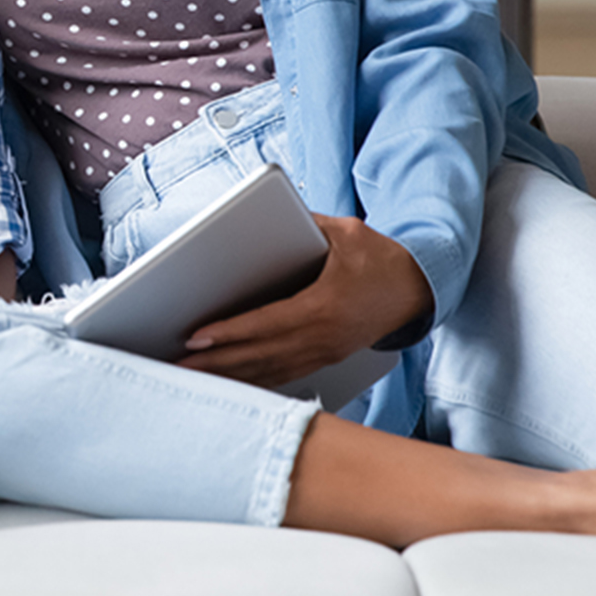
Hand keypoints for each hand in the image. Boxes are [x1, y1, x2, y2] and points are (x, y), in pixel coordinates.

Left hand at [177, 215, 432, 387]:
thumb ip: (305, 224)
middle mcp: (324, 338)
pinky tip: (227, 382)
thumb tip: (265, 213)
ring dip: (228, 376)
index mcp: (325, 307)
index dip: (229, 333)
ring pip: (269, 371)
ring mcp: (326, 354)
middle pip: (261, 356)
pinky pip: (283, 375)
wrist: (419, 290)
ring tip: (191, 376)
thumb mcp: (346, 233)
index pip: (266, 324)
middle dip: (216, 362)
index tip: (194, 337)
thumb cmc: (380, 258)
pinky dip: (252, 380)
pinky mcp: (326, 360)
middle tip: (176, 365)